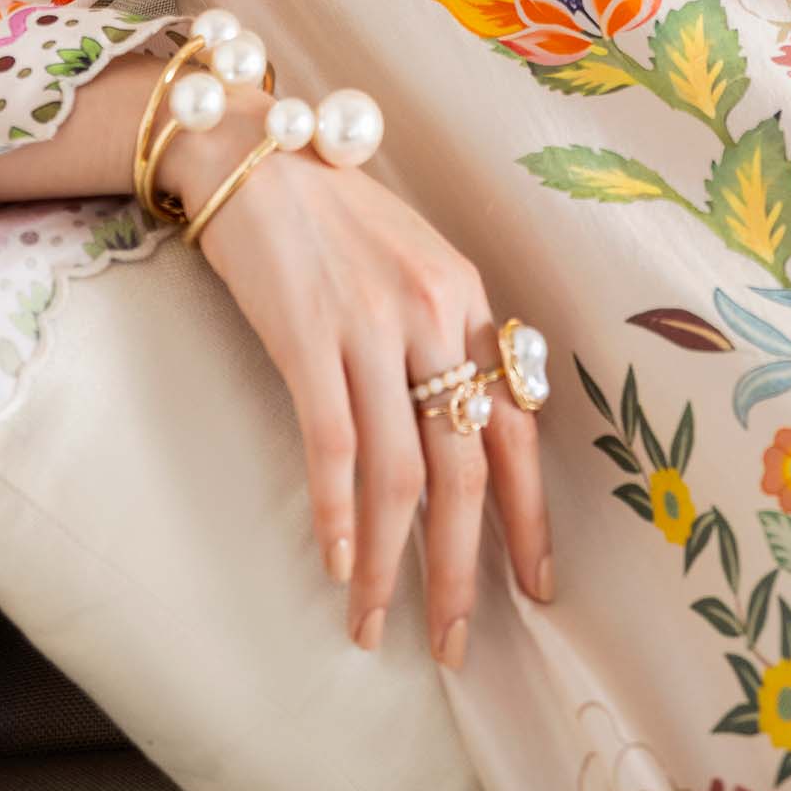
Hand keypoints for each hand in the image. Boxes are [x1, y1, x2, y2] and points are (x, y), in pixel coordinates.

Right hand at [163, 94, 552, 669]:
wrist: (253, 152)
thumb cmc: (330, 213)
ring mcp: (370, 325)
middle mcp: (431, 312)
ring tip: (376, 624)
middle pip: (464, 464)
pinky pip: (333, 445)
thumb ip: (440, 333)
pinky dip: (336, 514)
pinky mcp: (307, 335)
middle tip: (456, 638)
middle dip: (465, 564)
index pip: (515, 422)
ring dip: (392, 561)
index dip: (529, 511)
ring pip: (399, 472)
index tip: (538, 583)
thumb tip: (462, 428)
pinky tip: (336, 564)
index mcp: (465, 296)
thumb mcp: (411, 261)